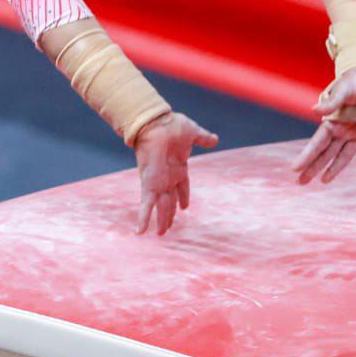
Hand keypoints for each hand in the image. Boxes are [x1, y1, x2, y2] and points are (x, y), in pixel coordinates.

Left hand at [133, 112, 218, 235]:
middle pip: (170, 200)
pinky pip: (146, 205)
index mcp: (178, 166)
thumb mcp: (193, 133)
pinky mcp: (149, 184)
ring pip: (161, 206)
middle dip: (170, 214)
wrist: (157, 122)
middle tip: (169, 227)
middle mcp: (168, 176)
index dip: (183, 197)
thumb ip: (203, 138)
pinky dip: (144, 218)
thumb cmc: (173, 125)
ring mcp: (158, 181)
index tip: (185, 207)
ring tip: (161, 234)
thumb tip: (215, 139)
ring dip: (161, 220)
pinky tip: (140, 231)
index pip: (182, 186)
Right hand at [291, 67, 355, 184]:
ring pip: (345, 154)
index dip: (307, 157)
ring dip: (335, 167)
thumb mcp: (343, 89)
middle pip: (327, 152)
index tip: (295, 169)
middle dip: (314, 167)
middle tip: (301, 182)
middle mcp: (344, 128)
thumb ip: (331, 102)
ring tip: (324, 181)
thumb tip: (314, 111)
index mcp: (334, 120)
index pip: (318, 143)